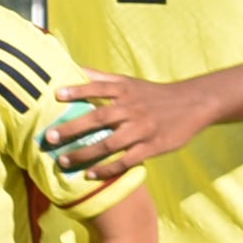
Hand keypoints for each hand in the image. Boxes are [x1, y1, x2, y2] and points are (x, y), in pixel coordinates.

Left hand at [46, 68, 208, 181]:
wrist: (193, 104)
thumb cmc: (152, 94)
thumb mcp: (129, 82)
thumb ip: (102, 78)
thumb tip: (75, 67)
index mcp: (126, 91)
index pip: (99, 88)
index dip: (78, 90)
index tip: (56, 94)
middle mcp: (132, 109)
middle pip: (100, 118)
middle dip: (73, 128)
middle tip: (50, 137)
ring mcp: (143, 130)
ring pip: (110, 144)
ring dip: (85, 153)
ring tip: (63, 161)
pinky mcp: (153, 147)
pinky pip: (127, 160)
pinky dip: (108, 168)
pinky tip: (90, 174)